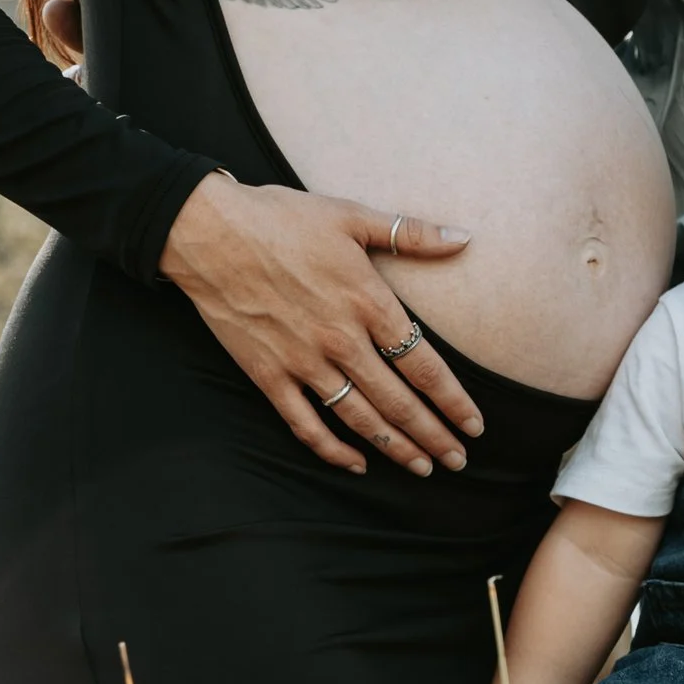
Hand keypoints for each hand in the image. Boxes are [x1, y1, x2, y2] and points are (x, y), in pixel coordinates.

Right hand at [158, 176, 479, 475]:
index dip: (453, 401)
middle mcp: (341, 340)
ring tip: (423, 468)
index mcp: (368, 302)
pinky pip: (306, 424)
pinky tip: (356, 463)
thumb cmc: (281, 218)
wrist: (209, 233)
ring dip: (395, 448)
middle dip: (433, 436)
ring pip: (359, 419)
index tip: (474, 425)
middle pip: (399, 403)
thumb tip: (464, 238)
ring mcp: (303, 363)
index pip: (425, 366)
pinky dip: (333, 450)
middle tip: (459, 461)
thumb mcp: (352, 216)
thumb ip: (411, 233)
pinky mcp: (268, 376)